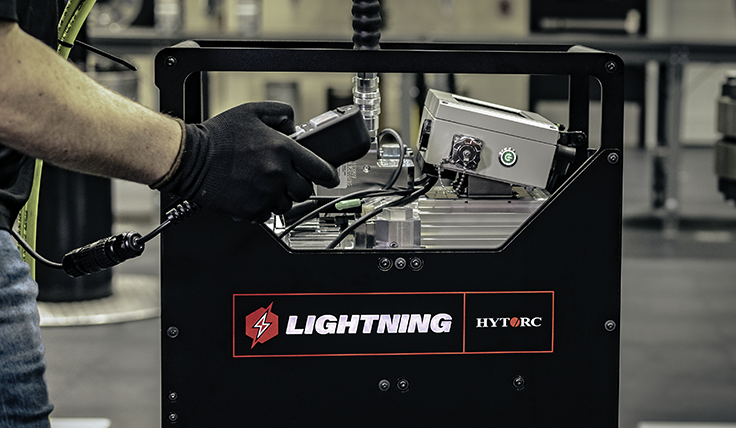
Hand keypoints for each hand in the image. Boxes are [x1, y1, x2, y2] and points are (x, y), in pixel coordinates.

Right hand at [153, 102, 339, 222]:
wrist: (190, 159)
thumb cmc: (217, 136)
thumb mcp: (252, 110)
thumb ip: (280, 113)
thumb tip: (295, 125)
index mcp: (282, 149)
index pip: (320, 168)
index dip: (329, 174)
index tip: (331, 178)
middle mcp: (277, 174)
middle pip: (305, 190)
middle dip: (299, 184)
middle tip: (287, 178)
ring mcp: (264, 194)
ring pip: (287, 204)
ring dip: (281, 197)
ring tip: (265, 185)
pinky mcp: (251, 210)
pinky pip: (268, 214)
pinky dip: (263, 207)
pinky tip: (252, 194)